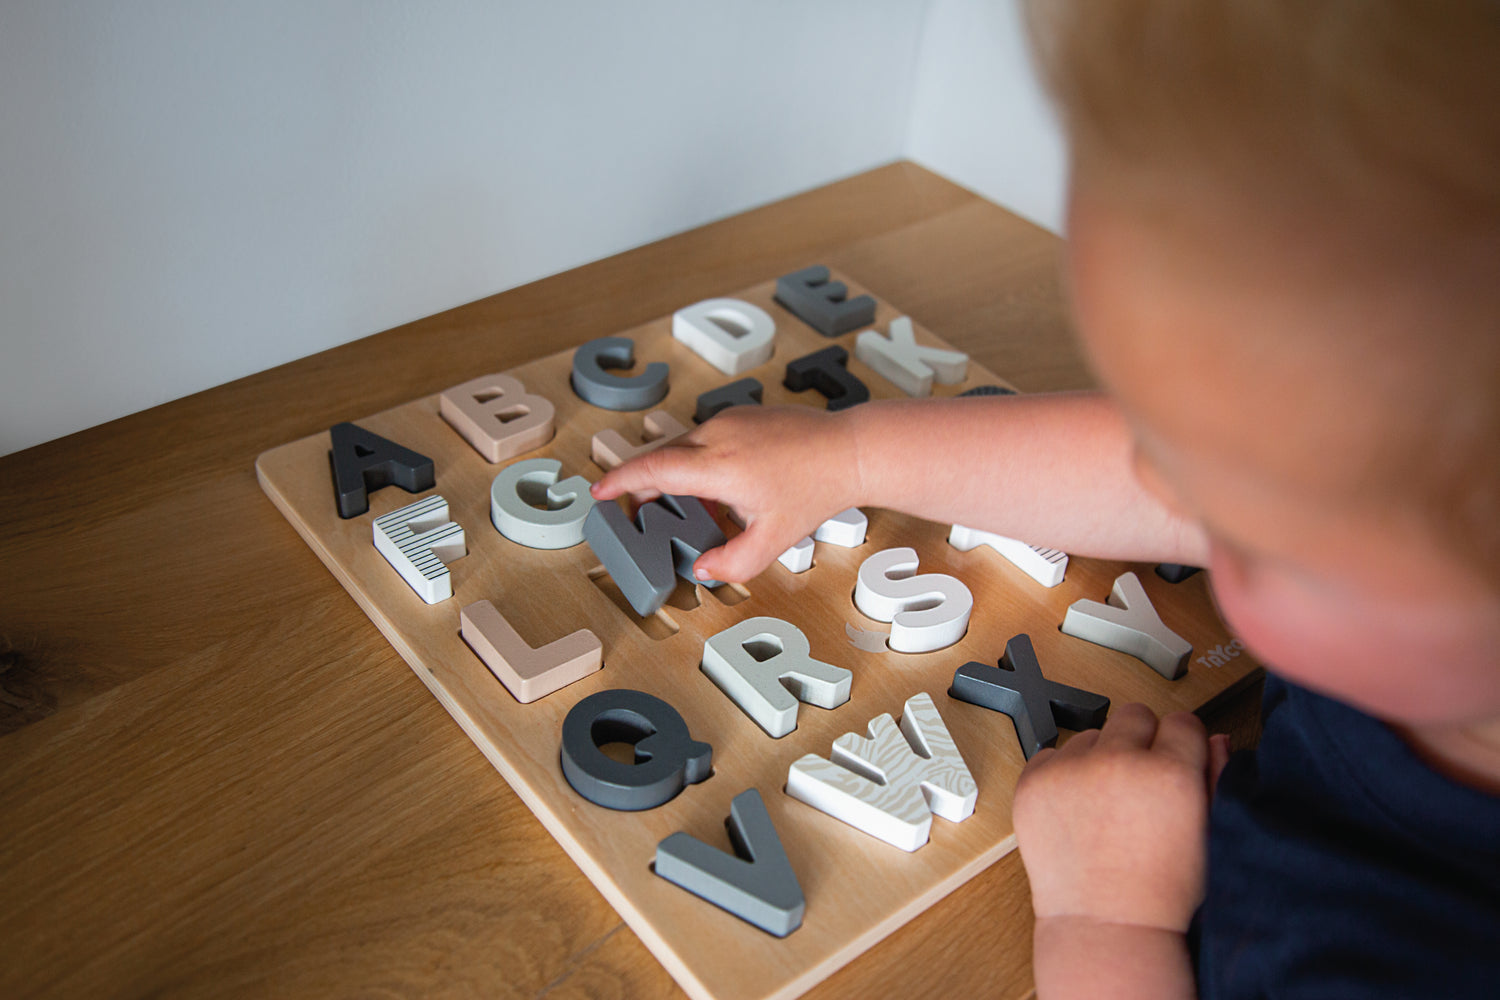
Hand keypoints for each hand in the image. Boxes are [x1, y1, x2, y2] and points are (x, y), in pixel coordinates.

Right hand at [590, 405, 859, 581]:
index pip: (653, 469)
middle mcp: (718, 435)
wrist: (849, 449)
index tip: (599, 491)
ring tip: (688, 507)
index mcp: (719, 465)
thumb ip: (733, 562)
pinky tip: (718, 487)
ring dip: (676, 473)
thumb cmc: (816, 489)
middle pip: (662, 458)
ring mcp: (730, 420)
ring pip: (684, 446)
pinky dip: (698, 460)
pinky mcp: (742, 414)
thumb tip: (703, 570)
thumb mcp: (773, 539)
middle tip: (638, 512)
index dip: (621, 481)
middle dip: (643, 484)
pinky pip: (705, 436)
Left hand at [1013, 703, 1230, 932]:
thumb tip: (1213, 738)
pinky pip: (1051, 755)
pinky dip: (1062, 775)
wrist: (1107, 926)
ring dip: (1100, 758)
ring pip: (1092, 735)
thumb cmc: (1161, 893)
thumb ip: (1214, 777)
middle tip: (1139, 783)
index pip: (1181, 721)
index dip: (1181, 745)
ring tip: (1105, 806)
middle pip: (1134, 715)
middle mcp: (1118, 763)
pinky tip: (1076, 809)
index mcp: (1170, 774)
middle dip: (1141, 742)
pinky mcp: (1033, 783)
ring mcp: (1070, 771)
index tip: (1175, 763)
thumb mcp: (1208, 835)